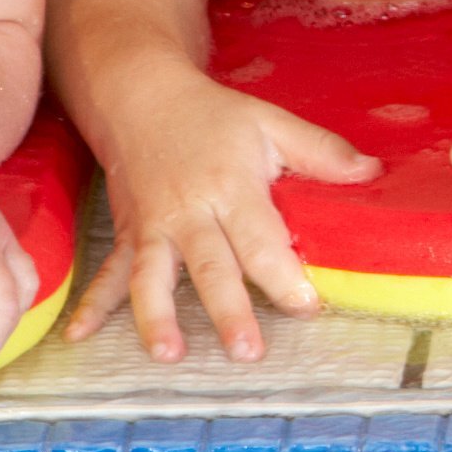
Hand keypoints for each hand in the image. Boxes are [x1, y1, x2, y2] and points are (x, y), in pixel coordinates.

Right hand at [65, 62, 383, 363]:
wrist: (142, 97)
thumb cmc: (214, 115)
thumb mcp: (271, 122)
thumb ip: (320, 151)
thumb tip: (373, 172)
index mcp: (232, 187)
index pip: (261, 239)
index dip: (284, 274)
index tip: (307, 305)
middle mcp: (190, 213)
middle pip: (211, 267)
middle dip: (228, 310)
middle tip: (246, 351)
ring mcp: (154, 227)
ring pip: (154, 277)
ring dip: (158, 317)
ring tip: (169, 354)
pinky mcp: (130, 234)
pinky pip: (110, 273)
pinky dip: (92, 304)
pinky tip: (78, 335)